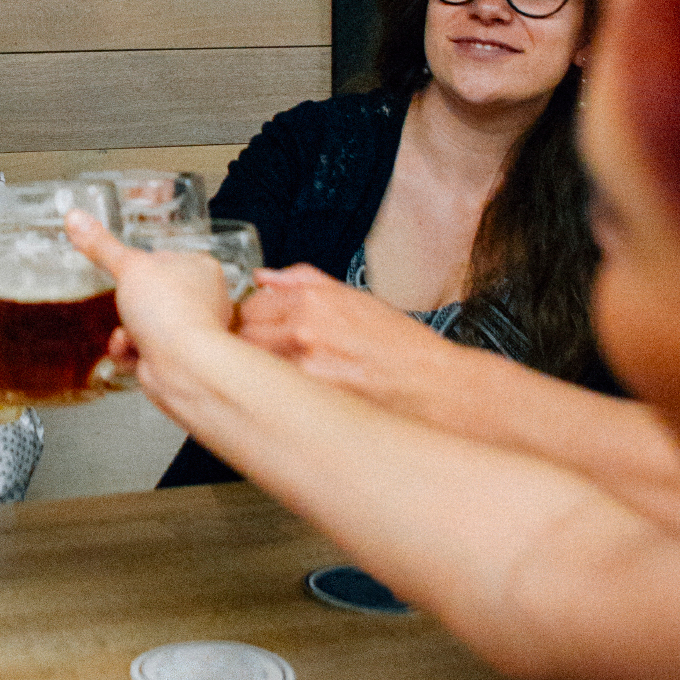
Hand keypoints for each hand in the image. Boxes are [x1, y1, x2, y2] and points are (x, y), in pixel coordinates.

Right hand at [65, 209, 232, 417]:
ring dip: (125, 328)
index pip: (166, 257)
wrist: (179, 366)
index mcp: (201, 268)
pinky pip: (142, 348)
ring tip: (126, 329)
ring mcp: (188, 330)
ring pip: (144, 322)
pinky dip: (128, 349)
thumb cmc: (172, 311)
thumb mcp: (128, 266)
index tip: (127, 268)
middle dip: (129, 302)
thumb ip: (101, 245)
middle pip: (152, 292)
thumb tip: (76, 218)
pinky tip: (126, 347)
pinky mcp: (173, 356)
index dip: (143, 264)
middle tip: (123, 301)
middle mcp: (202, 299)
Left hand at [237, 264, 458, 412]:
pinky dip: (272, 395)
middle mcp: (305, 331)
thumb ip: (303, 282)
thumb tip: (263, 277)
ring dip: (255, 371)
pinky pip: (269, 395)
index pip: (249, 305)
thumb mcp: (357, 298)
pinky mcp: (309, 402)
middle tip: (264, 352)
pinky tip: (290, 397)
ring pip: (249, 367)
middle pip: (242, 335)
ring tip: (276, 376)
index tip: (257, 325)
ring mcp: (304, 369)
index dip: (250, 317)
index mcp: (314, 301)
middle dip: (247, 343)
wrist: (437, 389)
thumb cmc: (402, 348)